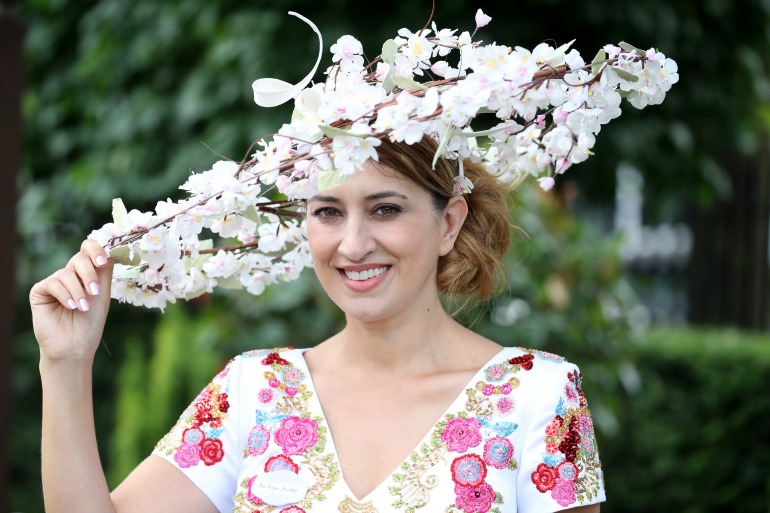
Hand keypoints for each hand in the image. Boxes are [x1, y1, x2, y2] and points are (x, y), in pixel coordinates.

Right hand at [30, 239, 113, 363]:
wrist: (74, 347)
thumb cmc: (90, 324)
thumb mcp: (102, 296)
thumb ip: (104, 273)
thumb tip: (111, 250)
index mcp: (87, 274)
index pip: (89, 250)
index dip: (95, 250)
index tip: (102, 262)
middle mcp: (70, 275)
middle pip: (79, 259)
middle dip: (89, 274)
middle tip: (95, 292)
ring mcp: (54, 283)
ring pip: (66, 273)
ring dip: (78, 291)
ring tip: (83, 308)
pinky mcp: (40, 292)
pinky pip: (52, 284)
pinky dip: (64, 294)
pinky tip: (70, 307)